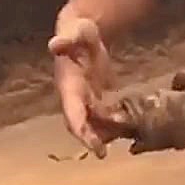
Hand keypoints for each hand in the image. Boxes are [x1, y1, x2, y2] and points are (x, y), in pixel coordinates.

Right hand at [48, 14, 116, 155]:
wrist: (82, 32)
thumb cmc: (78, 32)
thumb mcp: (76, 31)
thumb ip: (67, 38)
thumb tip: (54, 44)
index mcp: (68, 85)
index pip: (72, 113)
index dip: (80, 130)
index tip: (92, 145)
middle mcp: (74, 97)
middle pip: (81, 124)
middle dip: (91, 139)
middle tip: (103, 153)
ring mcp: (85, 99)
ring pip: (93, 124)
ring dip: (105, 134)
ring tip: (122, 140)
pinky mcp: (97, 98)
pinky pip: (104, 116)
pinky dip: (115, 124)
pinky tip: (130, 129)